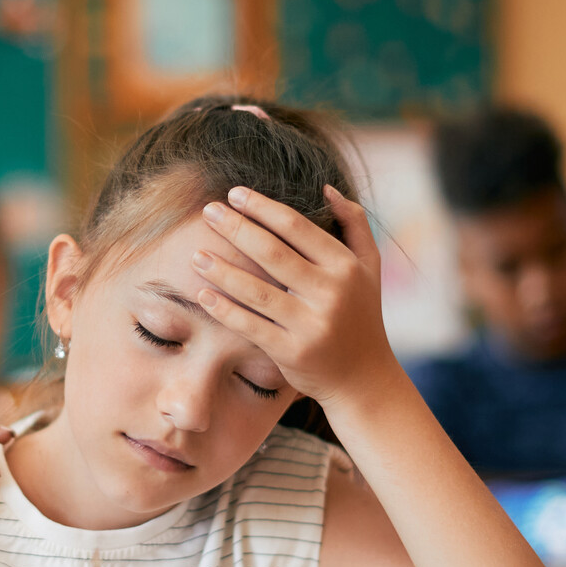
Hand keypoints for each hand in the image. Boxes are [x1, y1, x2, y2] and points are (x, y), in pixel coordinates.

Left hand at [193, 184, 397, 406]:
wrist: (362, 377)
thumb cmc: (360, 314)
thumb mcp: (369, 267)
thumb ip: (354, 224)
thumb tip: (326, 189)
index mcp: (345, 266)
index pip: (296, 227)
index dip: (262, 208)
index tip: (234, 194)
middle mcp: (330, 292)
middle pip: (272, 253)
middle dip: (236, 228)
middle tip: (208, 211)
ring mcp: (311, 324)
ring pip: (256, 290)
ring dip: (222, 270)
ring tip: (196, 255)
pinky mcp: (292, 352)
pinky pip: (250, 326)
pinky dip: (225, 310)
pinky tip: (203, 294)